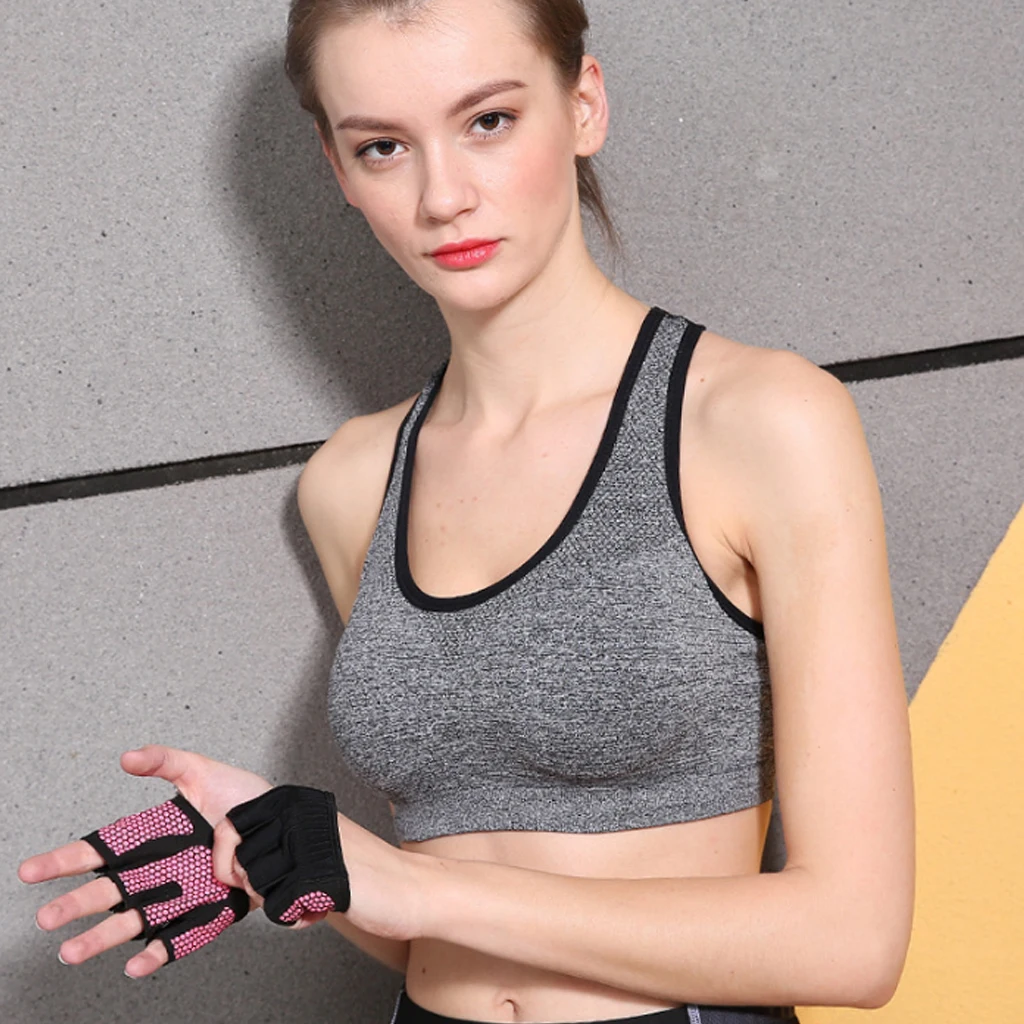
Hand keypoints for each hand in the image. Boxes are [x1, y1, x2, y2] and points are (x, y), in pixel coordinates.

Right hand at [18, 745, 272, 977]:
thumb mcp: (203, 770)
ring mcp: (180, 894)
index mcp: (152, 837)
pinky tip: (136, 965)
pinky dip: (157, 953)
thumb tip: (126, 757)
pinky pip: (177, 938)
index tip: (30, 871)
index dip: (65, 861)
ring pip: (132, 921)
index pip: (100, 850)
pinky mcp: (205, 913)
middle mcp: (159, 869)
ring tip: (69, 952)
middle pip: (108, 892)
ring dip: (100, 939)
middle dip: (74, 906)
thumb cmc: (245, 799)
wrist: (288, 827)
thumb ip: (164, 761)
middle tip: (45, 918)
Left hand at [216, 791, 430, 943]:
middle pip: (240, 863)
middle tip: (292, 888)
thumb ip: (277, 838)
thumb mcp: (313, 837)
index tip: (253, 874)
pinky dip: (295, 919)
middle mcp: (298, 816)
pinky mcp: (316, 877)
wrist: (410, 886)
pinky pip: (277, 911)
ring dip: (279, 903)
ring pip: (257, 887)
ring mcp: (307, 844)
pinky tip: (320, 908)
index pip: (229, 825)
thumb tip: (226, 856)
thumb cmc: (361, 868)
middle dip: (259, 887)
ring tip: (309, 896)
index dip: (231, 860)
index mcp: (295, 801)